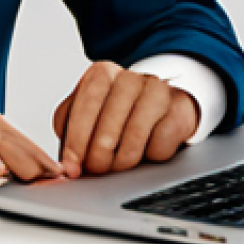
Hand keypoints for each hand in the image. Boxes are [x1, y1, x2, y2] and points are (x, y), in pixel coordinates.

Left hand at [53, 61, 199, 177]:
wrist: (165, 103)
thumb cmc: (122, 111)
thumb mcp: (91, 112)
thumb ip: (71, 127)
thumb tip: (65, 160)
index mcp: (102, 74)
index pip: (85, 104)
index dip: (76, 140)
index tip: (71, 166)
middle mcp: (129, 77)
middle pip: (107, 125)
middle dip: (98, 156)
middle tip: (96, 170)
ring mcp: (157, 91)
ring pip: (133, 136)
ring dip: (123, 160)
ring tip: (120, 163)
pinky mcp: (179, 110)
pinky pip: (159, 144)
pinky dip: (150, 156)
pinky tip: (147, 149)